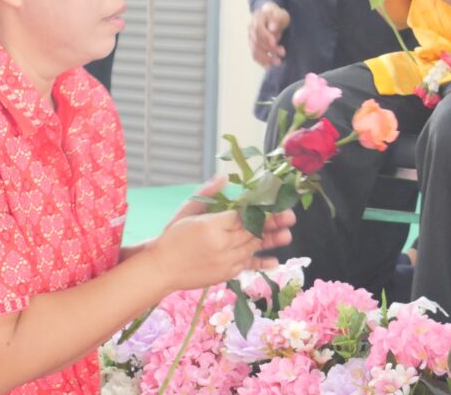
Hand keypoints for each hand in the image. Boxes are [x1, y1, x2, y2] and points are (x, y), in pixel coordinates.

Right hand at [164, 177, 293, 274]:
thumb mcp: (186, 211)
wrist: (160, 268)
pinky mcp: (225, 274)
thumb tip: (223, 177)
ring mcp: (225, 261)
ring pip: (252, 248)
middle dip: (272, 223)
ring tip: (287, 234)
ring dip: (271, 241)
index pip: (242, 215)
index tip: (273, 201)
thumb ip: (207, 194)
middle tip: (290, 216)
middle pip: (251, 231)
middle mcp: (222, 245)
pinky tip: (275, 260)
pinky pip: (247, 267)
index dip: (259, 209)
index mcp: (212, 226)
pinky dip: (261, 263)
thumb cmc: (171, 237)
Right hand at [248, 2, 289, 67]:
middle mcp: (251, 27)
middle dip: (270, 49)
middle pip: (257, 41)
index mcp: (257, 18)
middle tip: (283, 53)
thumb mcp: (281, 14)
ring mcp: (250, 37)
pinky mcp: (252, 45)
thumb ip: (277, 20)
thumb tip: (272, 28)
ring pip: (255, 49)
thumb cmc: (278, 15)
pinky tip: (269, 66)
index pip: (258, 29)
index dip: (266, 36)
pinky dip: (261, 61)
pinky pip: (254, 54)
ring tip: (277, 62)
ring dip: (266, 58)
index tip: (275, 43)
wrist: (272, 17)